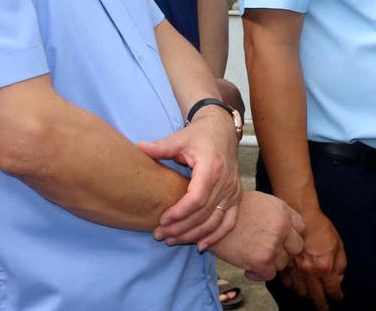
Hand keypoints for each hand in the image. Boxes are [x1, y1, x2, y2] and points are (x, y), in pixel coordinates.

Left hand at [140, 110, 240, 247]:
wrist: (222, 129)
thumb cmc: (199, 135)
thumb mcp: (180, 138)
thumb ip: (161, 147)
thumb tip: (139, 148)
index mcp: (212, 167)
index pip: (197, 198)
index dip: (179, 212)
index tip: (161, 219)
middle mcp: (225, 181)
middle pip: (204, 213)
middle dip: (181, 228)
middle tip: (159, 234)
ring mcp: (233, 190)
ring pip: (215, 221)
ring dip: (193, 235)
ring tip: (172, 240)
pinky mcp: (236, 196)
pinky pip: (229, 221)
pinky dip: (217, 235)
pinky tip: (201, 245)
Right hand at [210, 191, 304, 281]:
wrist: (211, 217)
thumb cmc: (232, 210)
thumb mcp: (261, 202)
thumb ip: (277, 215)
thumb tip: (285, 229)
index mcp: (283, 211)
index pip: (301, 228)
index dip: (290, 236)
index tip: (280, 240)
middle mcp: (282, 227)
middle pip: (296, 247)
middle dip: (284, 251)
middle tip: (268, 252)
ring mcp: (273, 244)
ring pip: (283, 263)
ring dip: (270, 263)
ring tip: (255, 258)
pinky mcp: (261, 260)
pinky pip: (269, 275)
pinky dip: (259, 274)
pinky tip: (248, 268)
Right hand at [278, 204, 345, 310]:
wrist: (299, 214)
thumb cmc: (321, 227)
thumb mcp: (338, 244)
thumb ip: (340, 263)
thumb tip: (339, 278)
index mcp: (324, 266)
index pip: (332, 288)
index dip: (336, 295)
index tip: (339, 299)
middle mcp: (308, 272)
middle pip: (316, 296)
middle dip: (322, 304)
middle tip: (325, 309)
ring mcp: (294, 270)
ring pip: (301, 292)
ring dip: (308, 296)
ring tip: (312, 297)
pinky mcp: (284, 266)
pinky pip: (288, 284)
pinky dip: (294, 288)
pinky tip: (298, 287)